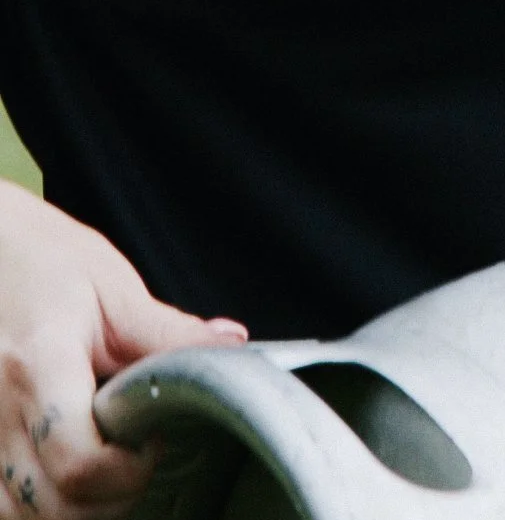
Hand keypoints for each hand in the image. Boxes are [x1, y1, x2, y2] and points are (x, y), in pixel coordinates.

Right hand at [0, 181, 244, 519]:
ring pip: (20, 517)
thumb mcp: (113, 288)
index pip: (79, 462)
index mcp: (41, 365)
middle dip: (109, 501)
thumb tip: (230, 349)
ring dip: (70, 511)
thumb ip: (168, 331)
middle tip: (138, 460)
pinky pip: (1, 504)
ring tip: (104, 469)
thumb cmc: (45, 261)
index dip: (127, 472)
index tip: (154, 443)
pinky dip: (35, 505)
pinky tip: (62, 478)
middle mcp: (0, 409)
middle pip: (52, 505)